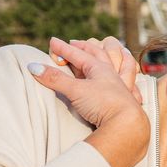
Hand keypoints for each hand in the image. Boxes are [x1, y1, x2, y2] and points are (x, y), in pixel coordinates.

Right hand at [29, 37, 148, 166]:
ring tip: (120, 49)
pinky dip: (131, 77)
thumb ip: (55, 79)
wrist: (127, 125)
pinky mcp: (128, 101)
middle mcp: (112, 75)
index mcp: (100, 68)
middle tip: (75, 43)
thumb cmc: (103, 104)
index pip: (78, 54)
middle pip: (99, 55)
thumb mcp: (75, 90)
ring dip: (118, 55)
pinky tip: (133, 79)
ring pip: (121, 65)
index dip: (64, 48)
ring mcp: (122, 87)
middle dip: (86, 48)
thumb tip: (33, 67)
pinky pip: (132, 83)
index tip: (52, 41)